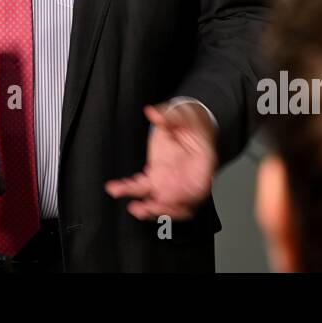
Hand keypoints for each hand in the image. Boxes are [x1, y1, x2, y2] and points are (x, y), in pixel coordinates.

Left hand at [104, 102, 217, 221]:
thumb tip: (153, 113)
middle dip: (164, 209)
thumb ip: (169, 116)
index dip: (185, 197)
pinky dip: (131, 190)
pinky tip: (118, 189)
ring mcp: (172, 181)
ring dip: (149, 209)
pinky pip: (144, 189)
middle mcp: (188, 179)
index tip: (168, 196)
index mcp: (203, 165)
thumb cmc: (190, 123)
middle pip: (181, 204)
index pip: (199, 188)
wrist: (187, 126)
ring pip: (162, 202)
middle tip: (147, 208)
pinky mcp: (157, 178)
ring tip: (135, 208)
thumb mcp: (184, 115)